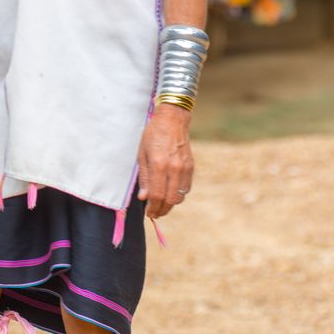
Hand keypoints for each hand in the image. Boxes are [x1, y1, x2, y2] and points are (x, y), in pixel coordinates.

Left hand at [137, 104, 193, 219]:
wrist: (172, 120)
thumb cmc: (153, 135)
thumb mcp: (142, 154)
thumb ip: (144, 178)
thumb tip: (144, 197)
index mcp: (159, 165)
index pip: (157, 196)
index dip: (152, 208)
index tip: (149, 213)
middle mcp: (174, 168)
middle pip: (170, 200)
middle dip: (162, 210)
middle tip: (155, 213)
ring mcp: (184, 168)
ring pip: (180, 196)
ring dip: (170, 204)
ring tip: (162, 204)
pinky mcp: (191, 167)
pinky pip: (186, 188)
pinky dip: (178, 194)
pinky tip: (170, 192)